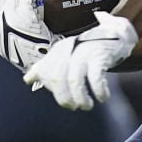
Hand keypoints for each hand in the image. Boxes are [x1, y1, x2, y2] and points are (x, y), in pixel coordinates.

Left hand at [23, 10, 137, 108]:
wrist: (114, 34)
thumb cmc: (87, 49)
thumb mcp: (64, 55)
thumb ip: (46, 67)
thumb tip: (27, 80)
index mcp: (57, 51)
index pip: (46, 74)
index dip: (53, 90)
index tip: (65, 98)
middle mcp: (68, 51)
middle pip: (57, 79)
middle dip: (64, 97)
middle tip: (74, 106)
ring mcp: (84, 53)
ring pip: (74, 80)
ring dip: (80, 98)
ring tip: (86, 106)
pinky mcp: (99, 56)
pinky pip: (95, 77)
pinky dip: (99, 91)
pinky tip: (102, 98)